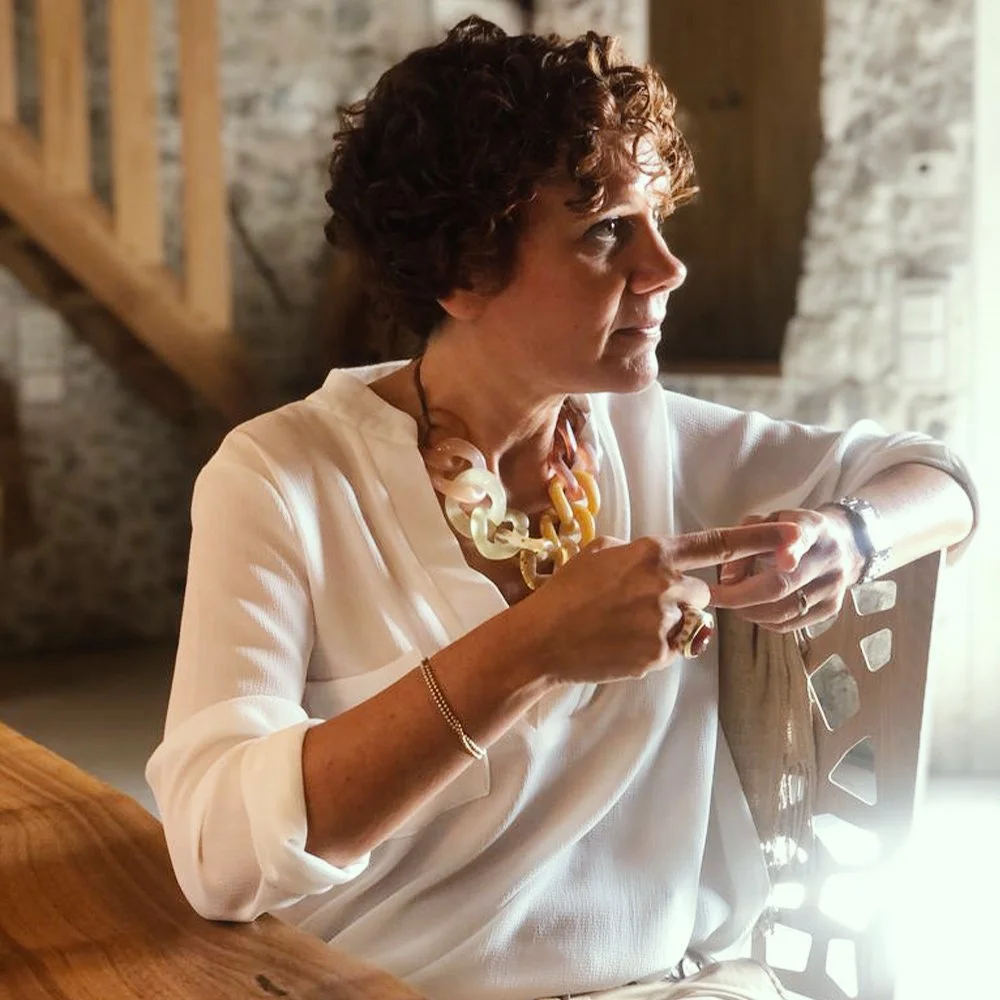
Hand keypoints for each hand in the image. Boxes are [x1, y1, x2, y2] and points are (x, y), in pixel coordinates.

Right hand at [514, 521, 801, 685]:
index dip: (761, 540)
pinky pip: (675, 649)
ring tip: (626, 626)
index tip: (795, 536)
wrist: (542, 639)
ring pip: (691, 623)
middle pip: (701, 593)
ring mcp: (666, 622)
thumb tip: (657, 561)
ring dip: (670, 624)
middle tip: (637, 606)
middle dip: (679, 599)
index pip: (718, 545)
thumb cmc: (565, 592)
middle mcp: (667, 584)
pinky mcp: (661, 654)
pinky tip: (623, 644)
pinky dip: (656, 648)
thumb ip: (638, 552)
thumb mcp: (599, 552)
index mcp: (654, 553)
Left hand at [710, 508, 863, 632]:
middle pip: (783, 585)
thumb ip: (746, 539)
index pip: (803, 539)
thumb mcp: (769, 520)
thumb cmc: (792, 531)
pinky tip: (753, 610)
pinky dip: (764, 621)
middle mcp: (828, 558)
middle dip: (741, 595)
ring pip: (784, 610)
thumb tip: (728, 576)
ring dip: (749, 611)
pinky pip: (790, 624)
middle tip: (715, 596)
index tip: (784, 561)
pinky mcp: (831, 609)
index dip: (792, 550)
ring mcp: (833, 587)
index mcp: (812, 528)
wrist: (842, 544)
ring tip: (731, 602)